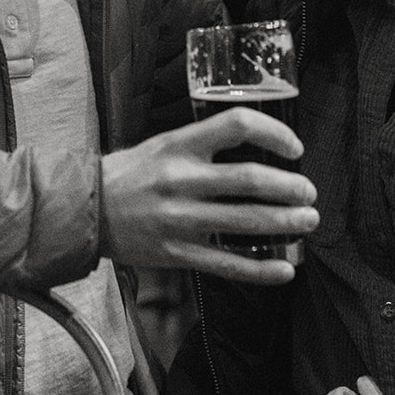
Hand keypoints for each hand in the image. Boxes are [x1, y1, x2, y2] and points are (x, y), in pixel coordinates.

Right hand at [99, 107, 317, 285]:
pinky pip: (227, 264)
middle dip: (289, 188)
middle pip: (249, 179)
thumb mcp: (163, 143)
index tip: (294, 147)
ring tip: (307, 221)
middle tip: (309, 192)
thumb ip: (204, 144)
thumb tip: (256, 148)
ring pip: (244, 222)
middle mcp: (181, 179)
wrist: (85, 210)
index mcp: (180, 145)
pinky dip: (261, 269)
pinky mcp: (177, 253)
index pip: (237, 125)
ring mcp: (180, 219)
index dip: (274, 133)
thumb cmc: (129, 173)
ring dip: (284, 222)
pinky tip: (285, 269)